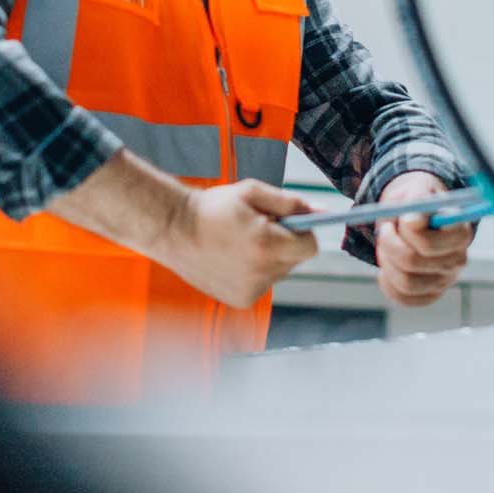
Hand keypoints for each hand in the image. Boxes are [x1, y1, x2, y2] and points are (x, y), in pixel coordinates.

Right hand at [154, 181, 319, 307]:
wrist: (173, 229)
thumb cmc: (212, 208)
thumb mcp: (252, 193)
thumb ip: (290, 203)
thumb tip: (320, 211)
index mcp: (267, 245)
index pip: (310, 247)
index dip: (304, 233)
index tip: (290, 224)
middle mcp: (261, 272)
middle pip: (294, 260)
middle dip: (285, 244)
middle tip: (259, 228)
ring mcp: (250, 290)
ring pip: (278, 273)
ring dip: (269, 258)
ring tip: (241, 243)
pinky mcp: (240, 299)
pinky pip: (261, 283)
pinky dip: (254, 272)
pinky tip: (232, 258)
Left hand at [374, 171, 473, 306]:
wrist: (415, 215)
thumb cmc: (416, 203)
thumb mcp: (416, 191)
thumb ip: (416, 199)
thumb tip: (412, 219)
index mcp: (459, 232)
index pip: (430, 242)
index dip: (409, 232)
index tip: (401, 218)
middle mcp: (458, 259)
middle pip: (413, 261)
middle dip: (389, 244)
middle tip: (384, 229)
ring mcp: (446, 280)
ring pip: (406, 282)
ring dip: (386, 262)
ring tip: (386, 245)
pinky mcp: (432, 294)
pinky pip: (405, 298)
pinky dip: (388, 283)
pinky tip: (388, 267)